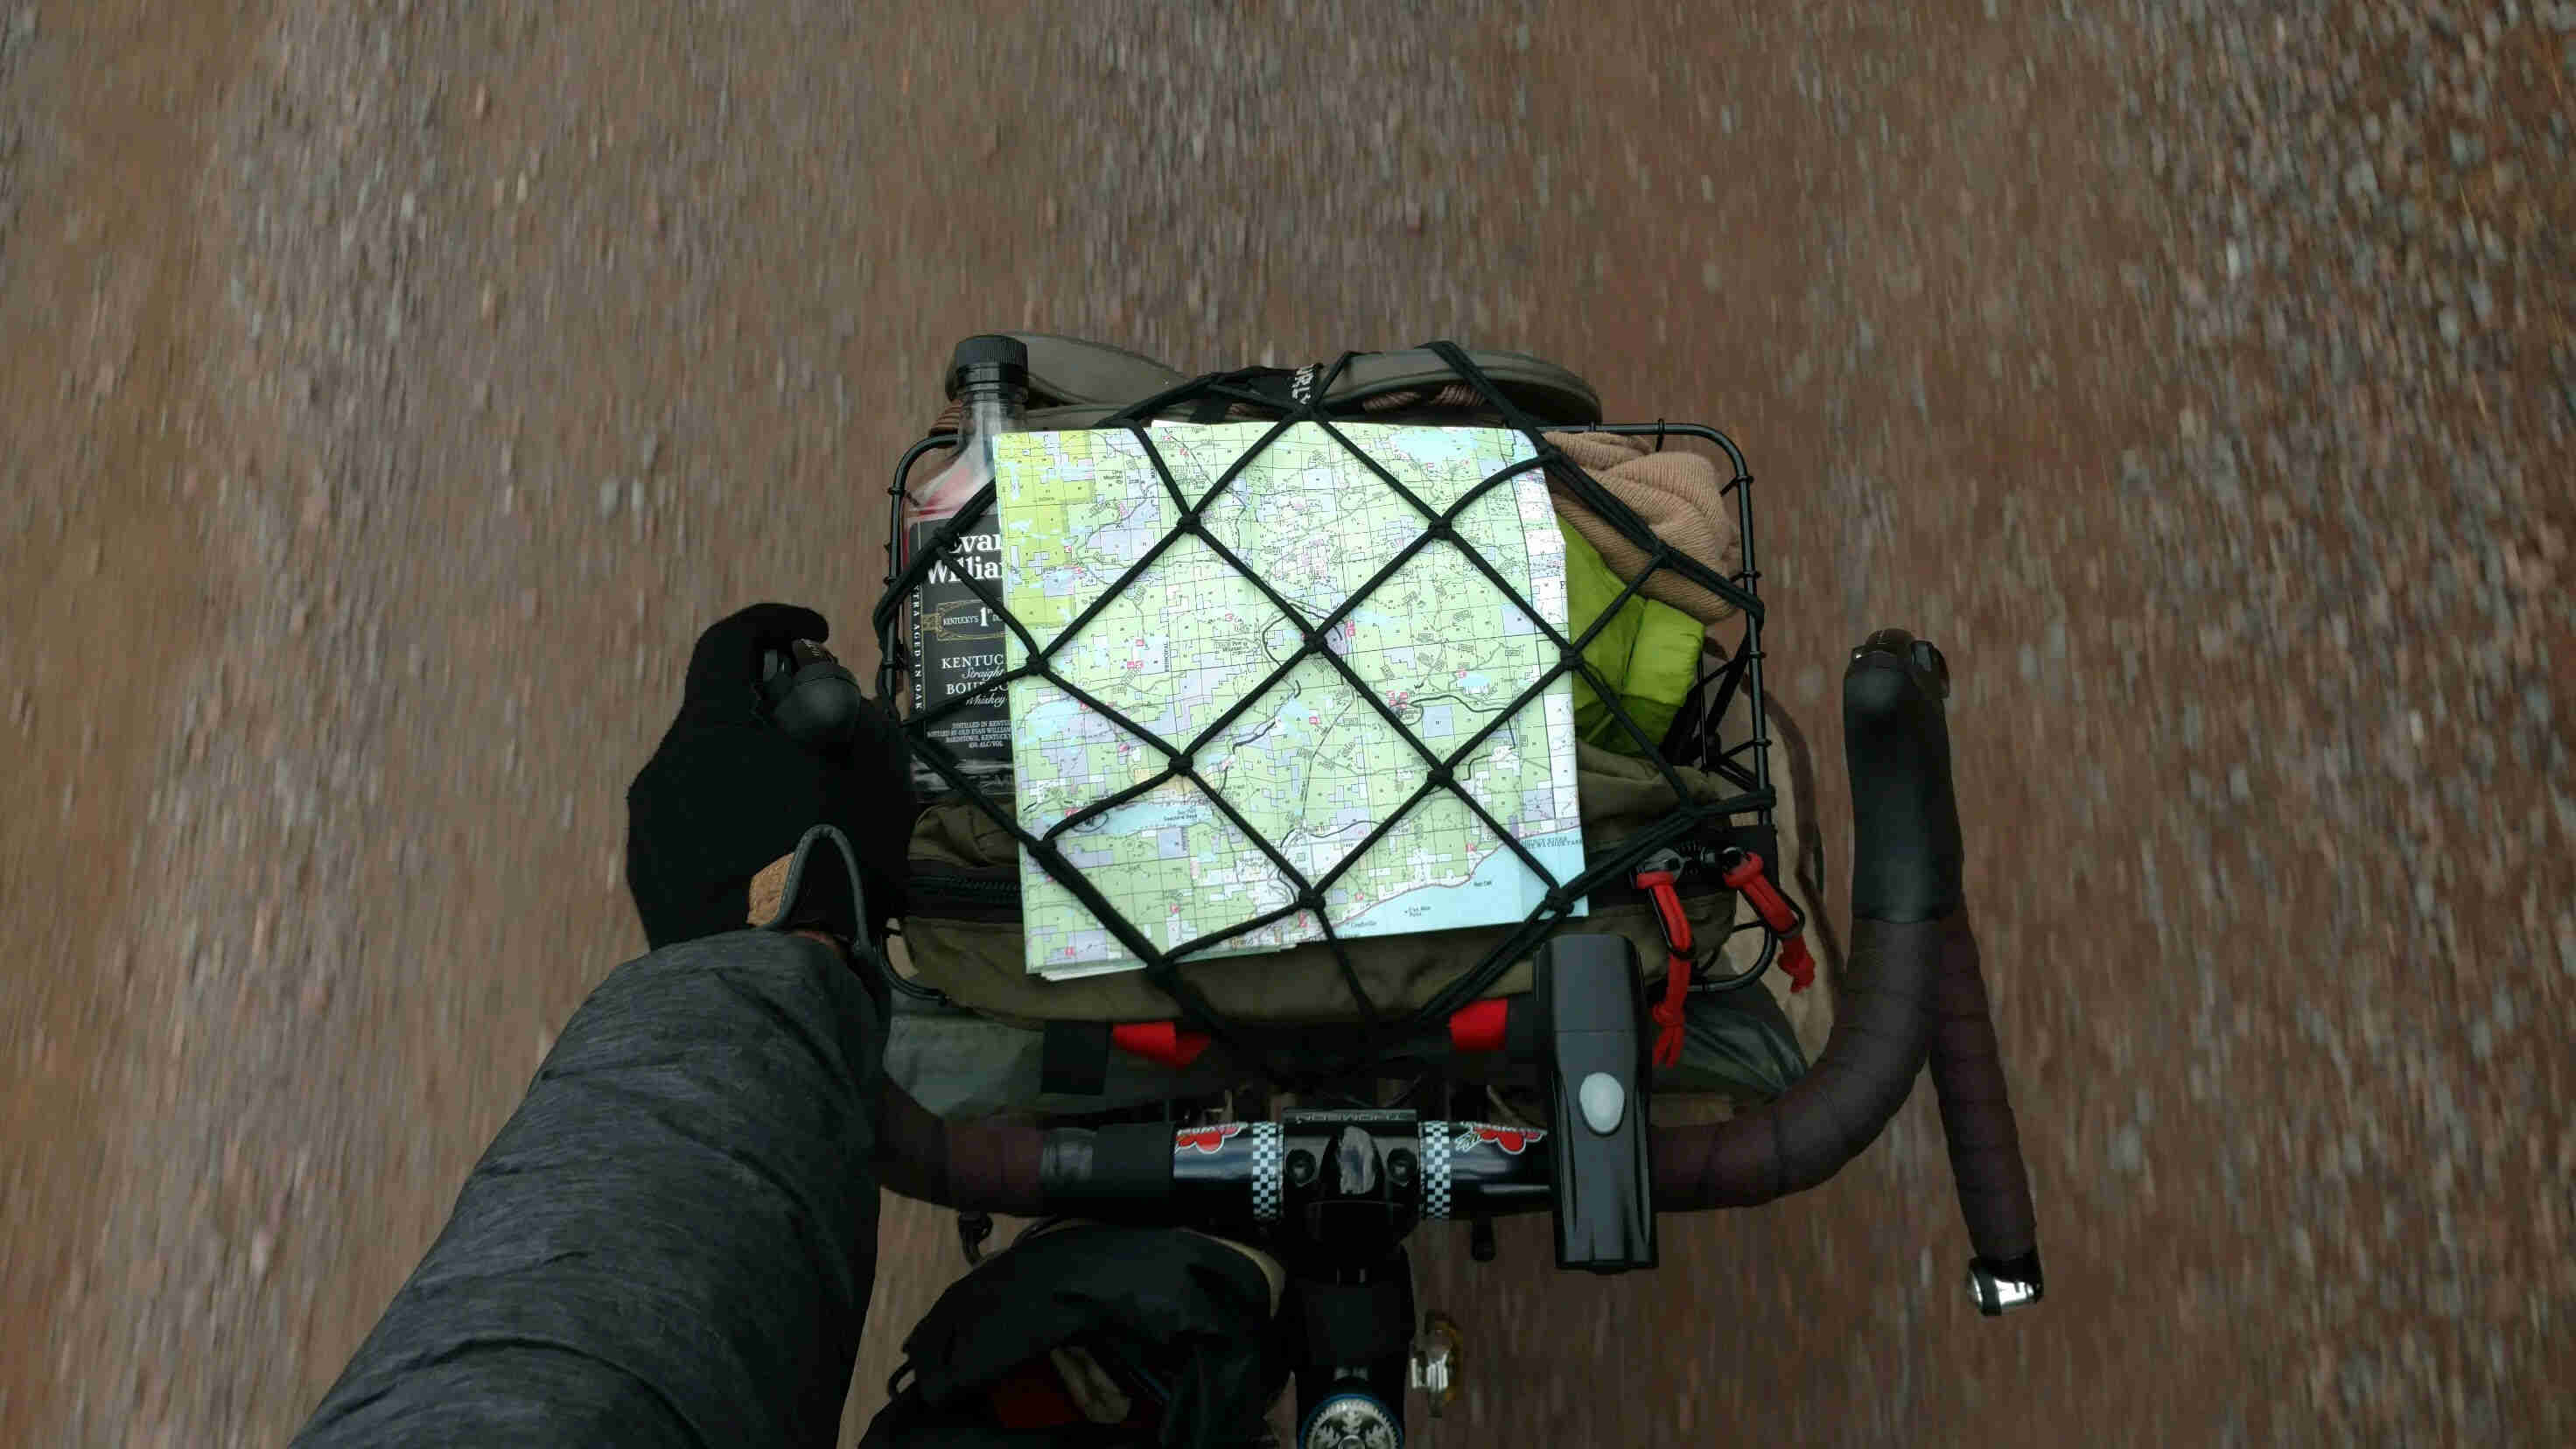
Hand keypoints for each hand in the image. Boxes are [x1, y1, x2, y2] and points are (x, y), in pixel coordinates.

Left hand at [624, 603, 911, 950]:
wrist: (767, 976)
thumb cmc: (826, 863)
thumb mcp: (871, 783)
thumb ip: (855, 728)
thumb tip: (837, 710)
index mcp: (712, 729)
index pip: (728, 641)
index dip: (774, 622)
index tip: (813, 635)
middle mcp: (664, 765)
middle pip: (715, 711)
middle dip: (768, 709)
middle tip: (820, 739)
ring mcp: (646, 823)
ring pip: (700, 770)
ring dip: (746, 769)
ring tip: (796, 811)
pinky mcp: (644, 872)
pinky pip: (687, 822)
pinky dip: (725, 817)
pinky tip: (764, 860)